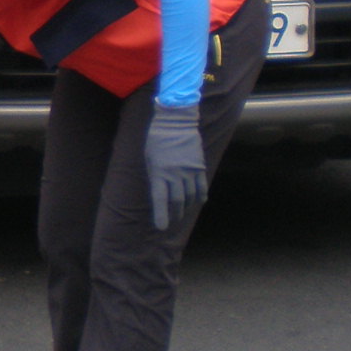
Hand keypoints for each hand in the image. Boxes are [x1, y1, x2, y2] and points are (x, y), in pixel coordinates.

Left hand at [143, 101, 207, 230]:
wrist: (176, 121)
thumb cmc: (156, 139)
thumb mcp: (149, 158)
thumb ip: (154, 176)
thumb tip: (159, 193)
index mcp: (159, 172)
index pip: (160, 199)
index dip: (161, 215)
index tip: (161, 228)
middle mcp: (175, 174)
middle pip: (177, 201)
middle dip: (174, 214)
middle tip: (172, 221)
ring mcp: (189, 171)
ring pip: (190, 196)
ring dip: (186, 207)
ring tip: (183, 212)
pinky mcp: (199, 166)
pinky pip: (201, 186)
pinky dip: (200, 196)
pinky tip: (199, 202)